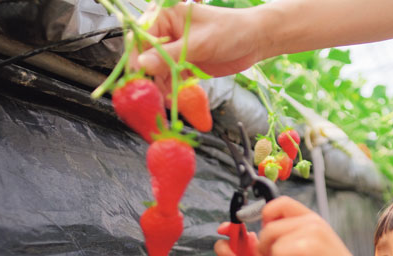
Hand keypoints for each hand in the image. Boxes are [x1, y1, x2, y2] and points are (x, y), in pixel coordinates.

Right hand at [132, 4, 263, 93]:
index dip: (136, 57)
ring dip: (160, 87)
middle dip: (149, 76)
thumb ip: (170, 55)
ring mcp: (177, 51)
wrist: (255, 40)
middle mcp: (168, 34)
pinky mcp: (187, 65)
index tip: (138, 76)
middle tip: (150, 94)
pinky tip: (172, 100)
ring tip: (163, 101)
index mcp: (166, 18)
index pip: (142, 38)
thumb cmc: (230, 30)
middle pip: (148, 57)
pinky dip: (172, 90)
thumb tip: (143, 64)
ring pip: (159, 71)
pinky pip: (173, 79)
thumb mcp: (198, 43)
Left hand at [259, 197, 371, 255]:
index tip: (270, 239)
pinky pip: (278, 252)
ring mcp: (312, 232)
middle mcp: (312, 221)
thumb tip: (263, 232)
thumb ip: (291, 235)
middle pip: (270, 225)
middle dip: (265, 246)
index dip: (267, 218)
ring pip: (271, 238)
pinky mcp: (309, 247)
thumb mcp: (310, 245)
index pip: (280, 203)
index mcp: (312, 219)